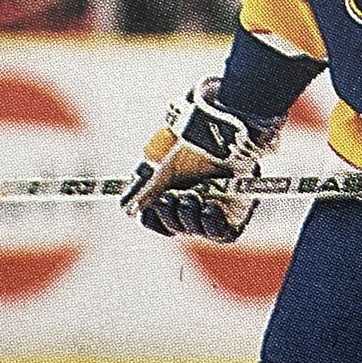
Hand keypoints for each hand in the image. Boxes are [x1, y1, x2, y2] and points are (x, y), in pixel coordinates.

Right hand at [121, 78, 279, 242]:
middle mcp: (193, 201)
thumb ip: (145, 188)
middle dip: (169, 215)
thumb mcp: (161, 164)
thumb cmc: (192, 141)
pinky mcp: (236, 212)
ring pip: (195, 230)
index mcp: (173, 190)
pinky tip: (209, 209)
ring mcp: (214, 208)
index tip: (147, 211)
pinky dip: (212, 225)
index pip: (157, 218)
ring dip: (188, 218)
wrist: (223, 130)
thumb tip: (125, 208)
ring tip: (191, 198)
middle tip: (171, 198)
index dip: (152, 218)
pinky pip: (222, 232)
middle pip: (174, 226)